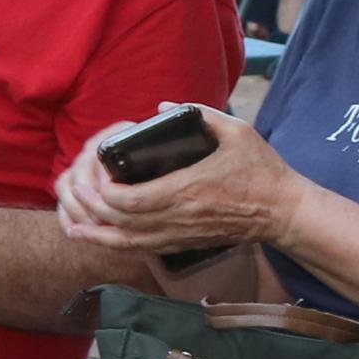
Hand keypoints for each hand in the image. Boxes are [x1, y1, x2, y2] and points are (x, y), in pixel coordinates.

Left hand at [55, 106, 302, 263]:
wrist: (284, 212)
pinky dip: (117, 245)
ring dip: (98, 234)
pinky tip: (101, 238)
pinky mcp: (184, 244)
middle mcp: (179, 218)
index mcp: (187, 190)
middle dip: (93, 210)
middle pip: (123, 222)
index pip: (133, 200)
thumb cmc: (263, 171)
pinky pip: (143, 250)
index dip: (107, 193)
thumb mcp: (237, 131)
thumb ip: (201, 114)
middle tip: (78, 193)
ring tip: (73, 225)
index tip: (98, 177)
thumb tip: (164, 108)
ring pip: (129, 243)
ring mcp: (181, 235)